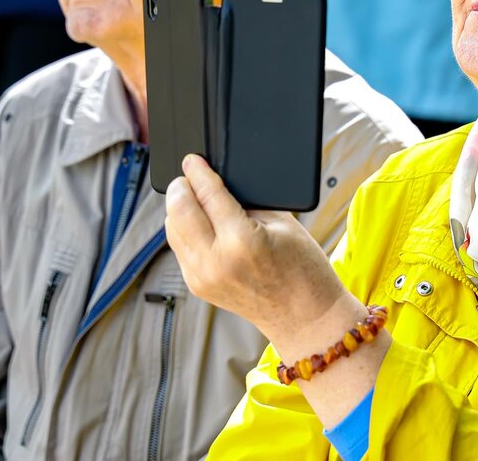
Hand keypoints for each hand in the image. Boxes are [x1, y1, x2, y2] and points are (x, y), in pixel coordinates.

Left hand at [166, 154, 387, 427]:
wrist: (305, 318)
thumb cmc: (303, 269)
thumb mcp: (282, 224)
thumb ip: (247, 201)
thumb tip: (218, 183)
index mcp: (241, 241)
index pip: (207, 194)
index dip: (197, 171)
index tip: (192, 159)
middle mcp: (215, 261)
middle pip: (179, 210)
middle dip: (180, 187)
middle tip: (186, 175)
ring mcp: (202, 277)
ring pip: (172, 230)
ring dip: (177, 208)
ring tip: (189, 194)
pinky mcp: (198, 287)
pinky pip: (179, 249)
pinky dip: (182, 230)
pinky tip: (194, 220)